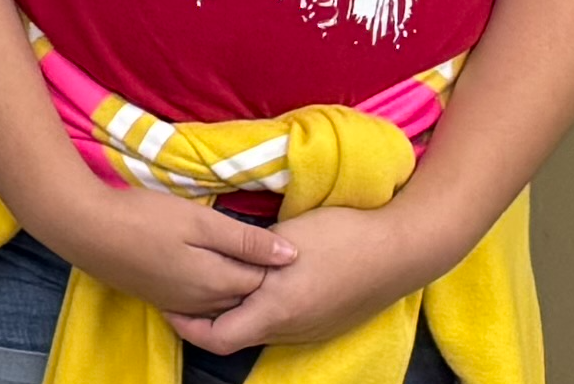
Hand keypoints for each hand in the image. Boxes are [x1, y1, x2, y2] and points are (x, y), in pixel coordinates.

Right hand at [24, 175, 294, 323]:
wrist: (82, 228)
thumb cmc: (142, 217)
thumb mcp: (198, 220)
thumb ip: (246, 240)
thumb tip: (292, 255)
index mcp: (217, 281)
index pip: (264, 280)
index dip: (275, 261)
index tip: (280, 236)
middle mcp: (202, 302)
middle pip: (246, 296)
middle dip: (259, 276)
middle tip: (262, 246)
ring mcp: (179, 304)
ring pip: (223, 303)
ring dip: (235, 285)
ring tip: (238, 257)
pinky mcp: (160, 299)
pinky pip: (200, 305)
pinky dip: (212, 291)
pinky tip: (207, 270)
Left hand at [175, 200, 455, 354]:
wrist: (403, 248)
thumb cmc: (340, 235)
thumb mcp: (282, 241)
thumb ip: (247, 256)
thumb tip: (217, 260)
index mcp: (276, 311)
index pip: (217, 338)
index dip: (187, 325)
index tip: (170, 302)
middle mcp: (293, 331)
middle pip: (238, 338)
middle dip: (209, 318)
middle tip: (188, 290)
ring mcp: (315, 331)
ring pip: (262, 333)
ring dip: (239, 315)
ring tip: (221, 285)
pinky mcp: (332, 325)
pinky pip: (287, 328)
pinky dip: (265, 314)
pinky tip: (262, 288)